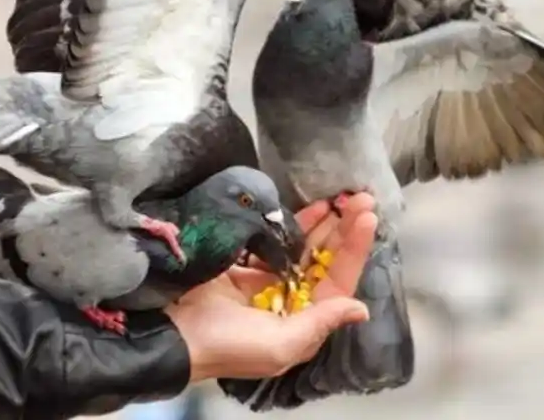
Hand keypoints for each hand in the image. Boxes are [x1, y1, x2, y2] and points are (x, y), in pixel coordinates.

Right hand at [166, 194, 377, 382]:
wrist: (174, 335)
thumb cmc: (229, 346)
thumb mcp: (281, 344)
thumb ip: (321, 323)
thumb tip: (360, 309)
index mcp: (304, 322)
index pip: (338, 282)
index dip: (354, 250)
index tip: (368, 219)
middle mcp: (291, 301)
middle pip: (325, 261)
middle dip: (344, 230)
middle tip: (361, 198)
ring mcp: (268, 282)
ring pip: (304, 248)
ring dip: (322, 223)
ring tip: (340, 196)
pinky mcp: (245, 266)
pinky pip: (275, 240)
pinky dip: (291, 223)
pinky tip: (308, 206)